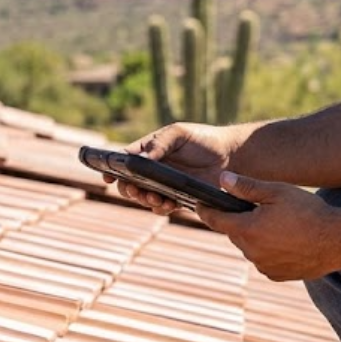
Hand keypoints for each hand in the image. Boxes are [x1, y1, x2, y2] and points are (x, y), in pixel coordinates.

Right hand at [107, 122, 235, 212]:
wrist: (232, 156)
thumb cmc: (204, 139)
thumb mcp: (178, 134)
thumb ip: (158, 145)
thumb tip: (139, 160)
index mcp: (149, 150)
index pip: (125, 160)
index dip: (113, 168)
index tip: (108, 176)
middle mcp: (153, 169)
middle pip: (130, 182)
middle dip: (128, 188)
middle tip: (134, 189)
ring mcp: (164, 185)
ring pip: (144, 197)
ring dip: (144, 199)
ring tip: (154, 197)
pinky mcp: (178, 198)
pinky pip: (162, 207)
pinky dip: (160, 207)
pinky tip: (167, 204)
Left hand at [195, 171, 336, 280]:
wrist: (339, 241)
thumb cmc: (309, 212)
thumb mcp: (276, 192)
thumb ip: (246, 187)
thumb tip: (222, 179)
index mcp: (246, 229)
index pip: (214, 219)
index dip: (205, 210)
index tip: (198, 203)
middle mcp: (251, 251)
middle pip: (234, 232)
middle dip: (239, 220)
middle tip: (255, 209)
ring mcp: (263, 265)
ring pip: (249, 247)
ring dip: (255, 236)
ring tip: (276, 224)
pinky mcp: (276, 275)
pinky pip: (264, 260)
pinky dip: (268, 250)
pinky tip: (285, 240)